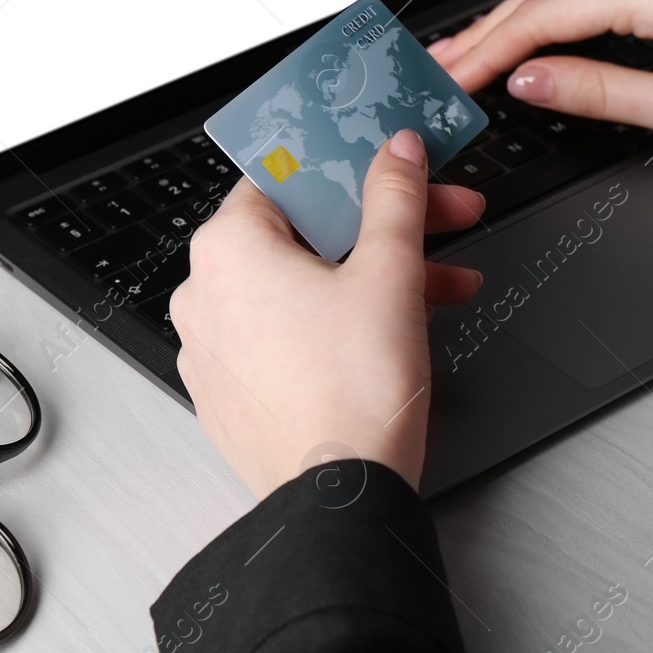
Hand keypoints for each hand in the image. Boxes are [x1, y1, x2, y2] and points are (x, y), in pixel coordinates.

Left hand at [169, 130, 483, 499]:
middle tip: (446, 220)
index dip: (358, 169)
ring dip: (378, 277)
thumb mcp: (390, 274)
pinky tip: (399, 329)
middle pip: (306, 234)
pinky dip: (341, 323)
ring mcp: (215, 350)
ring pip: (305, 287)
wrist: (341, 500)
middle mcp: (205, 295)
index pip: (290, 177)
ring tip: (446, 286)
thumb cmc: (353, 393)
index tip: (397, 170)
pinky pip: (290, 336)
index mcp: (229, 249)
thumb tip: (397, 152)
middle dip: (387, 227)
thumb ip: (395, 198)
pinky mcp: (235, 395)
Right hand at [433, 0, 652, 160]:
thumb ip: (600, 92)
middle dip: (491, 29)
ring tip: (478, 47)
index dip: (488, 51)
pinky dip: (566, 2)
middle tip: (441, 65)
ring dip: (524, 13)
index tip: (450, 78)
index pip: (546, 15)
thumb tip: (531, 83)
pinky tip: (547, 24)